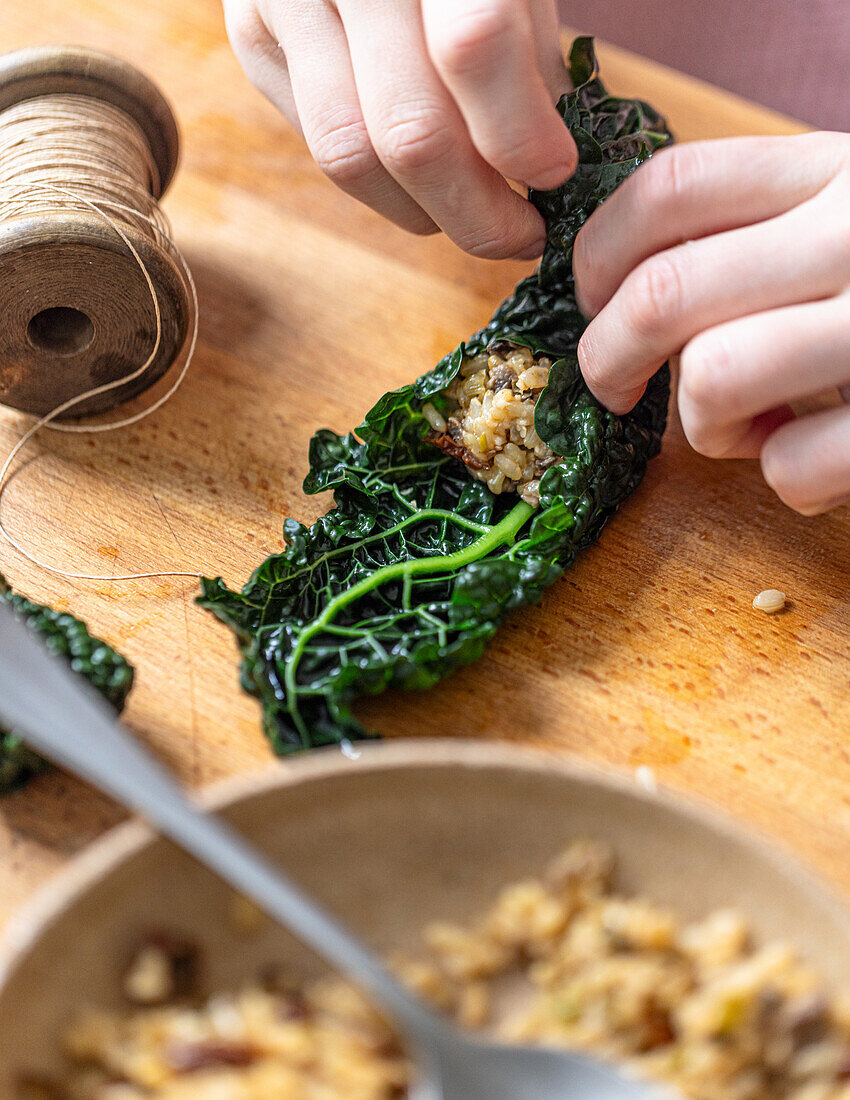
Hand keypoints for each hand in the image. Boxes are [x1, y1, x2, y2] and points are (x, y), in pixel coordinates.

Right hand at [223, 0, 575, 258]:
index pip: (474, 45)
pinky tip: (423, 180)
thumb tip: (542, 167)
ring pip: (351, 154)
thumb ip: (529, 52)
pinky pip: (320, 143)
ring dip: (426, 213)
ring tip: (476, 215)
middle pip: (408, 129)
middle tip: (521, 233)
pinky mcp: (252, 35)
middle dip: (477, 209)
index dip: (519, 132)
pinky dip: (382, 184)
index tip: (555, 173)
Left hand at [573, 133, 849, 514]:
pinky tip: (824, 459)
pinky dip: (786, 480)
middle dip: (606, 359)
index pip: (669, 187)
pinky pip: (789, 467)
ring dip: (704, 428)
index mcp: (834, 170)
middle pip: (665, 293)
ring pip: (713, 380)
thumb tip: (609, 291)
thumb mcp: (839, 222)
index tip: (587, 303)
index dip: (594, 256)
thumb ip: (748, 236)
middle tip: (615, 389)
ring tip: (747, 428)